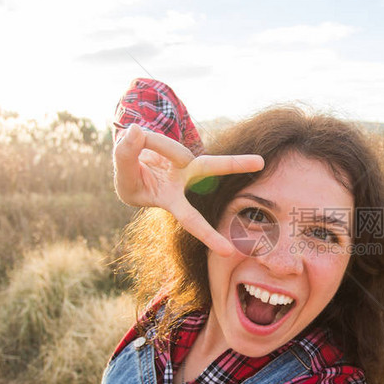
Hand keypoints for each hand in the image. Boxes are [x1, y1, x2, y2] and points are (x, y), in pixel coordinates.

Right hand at [113, 124, 263, 254]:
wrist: (131, 162)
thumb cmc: (130, 177)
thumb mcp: (122, 174)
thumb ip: (126, 154)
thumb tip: (136, 131)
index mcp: (170, 199)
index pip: (191, 220)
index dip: (208, 235)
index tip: (229, 252)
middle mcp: (185, 178)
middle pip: (207, 166)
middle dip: (234, 162)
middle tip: (261, 161)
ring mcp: (182, 159)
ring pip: (173, 145)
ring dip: (154, 144)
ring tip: (134, 143)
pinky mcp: (176, 141)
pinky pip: (154, 137)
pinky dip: (142, 139)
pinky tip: (135, 138)